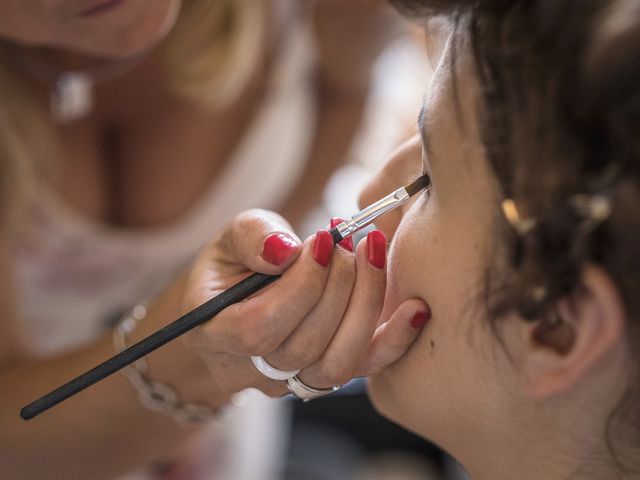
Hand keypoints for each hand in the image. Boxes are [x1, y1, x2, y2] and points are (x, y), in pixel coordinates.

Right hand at [180, 209, 427, 397]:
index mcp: (216, 334)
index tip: (324, 241)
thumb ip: (252, 236)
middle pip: (305, 347)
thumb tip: (287, 250)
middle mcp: (253, 369)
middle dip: (339, 287)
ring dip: (364, 305)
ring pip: (337, 365)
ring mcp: (293, 380)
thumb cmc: (236, 266)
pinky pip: (366, 369)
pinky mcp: (329, 374)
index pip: (259, 328)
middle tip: (349, 242)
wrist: (242, 303)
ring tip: (371, 255)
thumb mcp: (231, 238)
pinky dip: (395, 340)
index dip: (299, 287)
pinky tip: (415, 307)